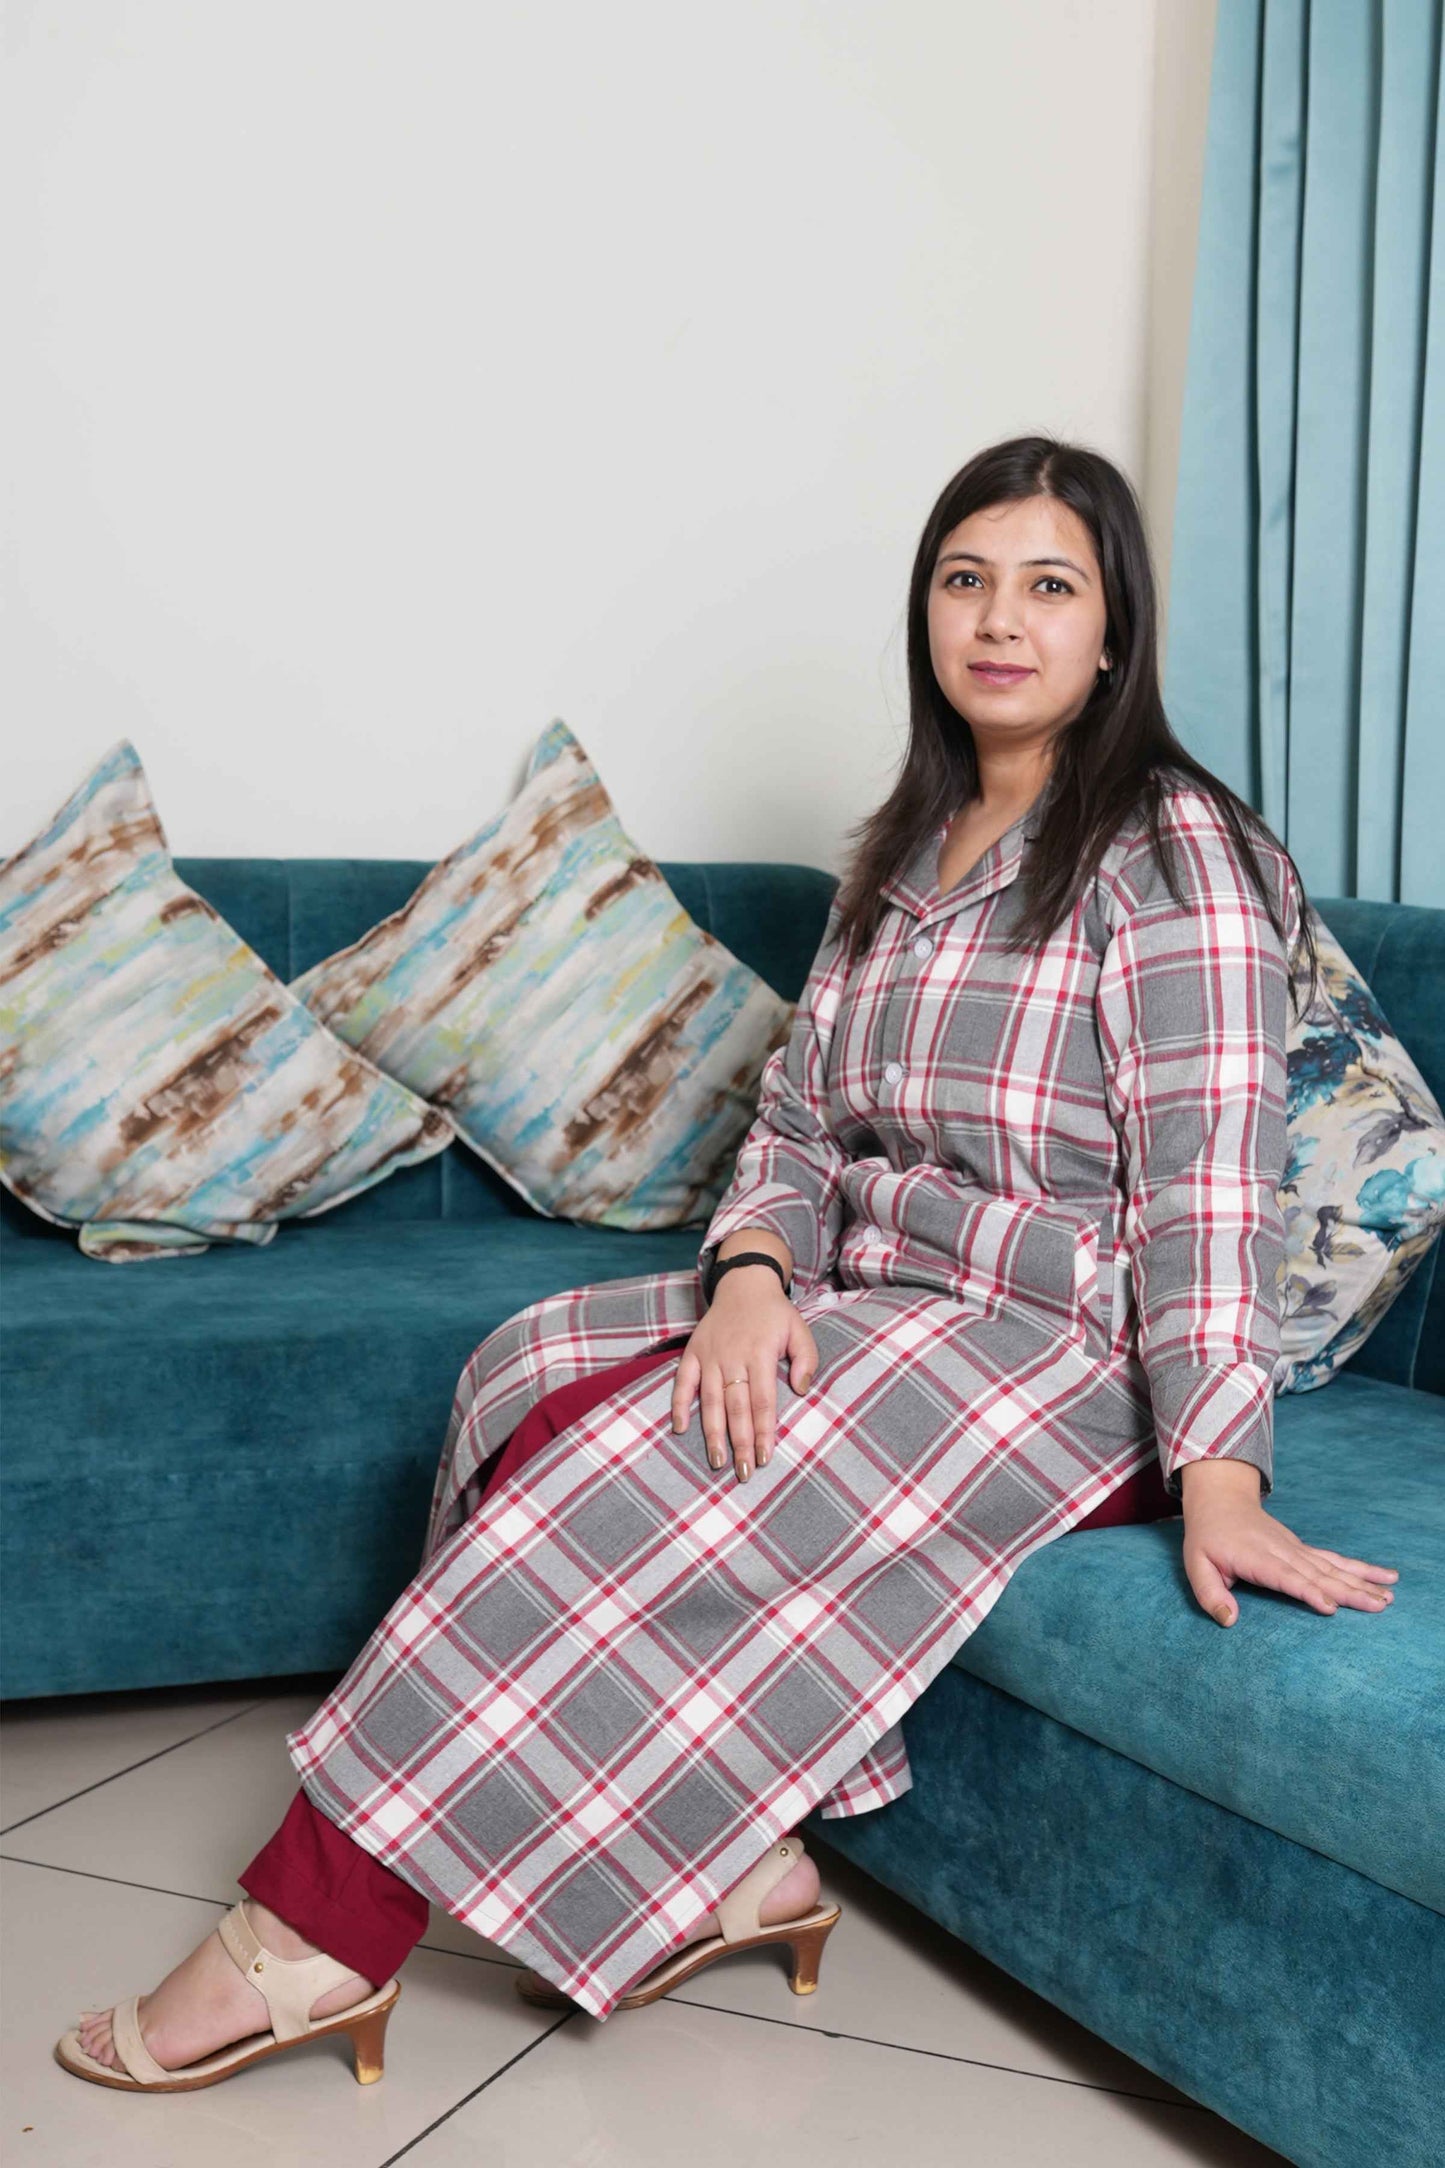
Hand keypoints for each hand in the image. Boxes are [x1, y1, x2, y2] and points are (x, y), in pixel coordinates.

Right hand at [670, 1270, 818, 1485]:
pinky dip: (679, 1404)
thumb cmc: (774, 1313)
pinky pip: (682, 1382)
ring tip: (717, 1461)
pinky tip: (680, 1428)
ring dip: (713, 1433)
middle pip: (736, 1407)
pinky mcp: (693, 1352)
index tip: (766, 1457)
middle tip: (744, 1472)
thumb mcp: (800, 1329)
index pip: (763, 1401)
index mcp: (761, 1353)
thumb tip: (802, 1390)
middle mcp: (733, 1357)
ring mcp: (710, 1356)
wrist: (743, 1283)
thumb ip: (807, 1359)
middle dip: (740, 1442)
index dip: (764, 1431)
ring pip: (711, 1400)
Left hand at [1178, 1461, 1399, 1626]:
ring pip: (1333, 1567)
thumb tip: (1229, 1621)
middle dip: (1349, 1590)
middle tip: (1379, 1605)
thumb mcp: (1195, 1564)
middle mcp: (1282, 1552)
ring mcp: (1296, 1549)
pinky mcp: (1303, 1549)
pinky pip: (1334, 1560)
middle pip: (1319, 1573)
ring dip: (1362, 1581)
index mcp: (1256, 1557)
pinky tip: (1384, 1576)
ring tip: (1389, 1596)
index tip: (1331, 1607)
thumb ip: (1210, 1594)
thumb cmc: (1207, 1537)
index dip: (1308, 1591)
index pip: (1285, 1577)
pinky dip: (1360, 1568)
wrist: (1221, 1500)